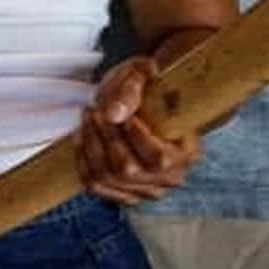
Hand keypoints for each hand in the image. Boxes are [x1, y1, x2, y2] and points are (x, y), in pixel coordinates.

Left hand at [77, 57, 200, 204]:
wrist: (135, 98)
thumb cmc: (142, 85)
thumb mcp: (139, 74)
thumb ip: (130, 90)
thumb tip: (114, 114)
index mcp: (186, 151)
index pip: (160, 160)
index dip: (137, 138)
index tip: (126, 117)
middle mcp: (170, 177)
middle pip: (129, 169)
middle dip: (107, 137)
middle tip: (96, 111)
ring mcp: (146, 189)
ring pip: (109, 177)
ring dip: (90, 145)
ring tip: (88, 118)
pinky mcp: (124, 193)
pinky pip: (96, 186)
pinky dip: (83, 161)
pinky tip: (82, 137)